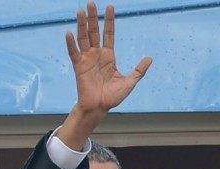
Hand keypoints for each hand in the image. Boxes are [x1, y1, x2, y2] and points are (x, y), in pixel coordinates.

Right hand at [59, 2, 151, 149]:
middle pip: (94, 32)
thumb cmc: (113, 97)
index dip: (109, 21)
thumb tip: (150, 58)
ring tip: (80, 12)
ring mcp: (87, 60)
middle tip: (91, 2)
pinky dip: (71, 44)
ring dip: (81, 25)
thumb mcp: (129, 82)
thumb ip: (138, 71)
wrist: (99, 108)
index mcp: (108, 56)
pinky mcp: (79, 67)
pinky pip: (74, 53)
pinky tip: (70, 33)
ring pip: (83, 38)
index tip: (109, 7)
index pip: (108, 34)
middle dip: (93, 18)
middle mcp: (97, 55)